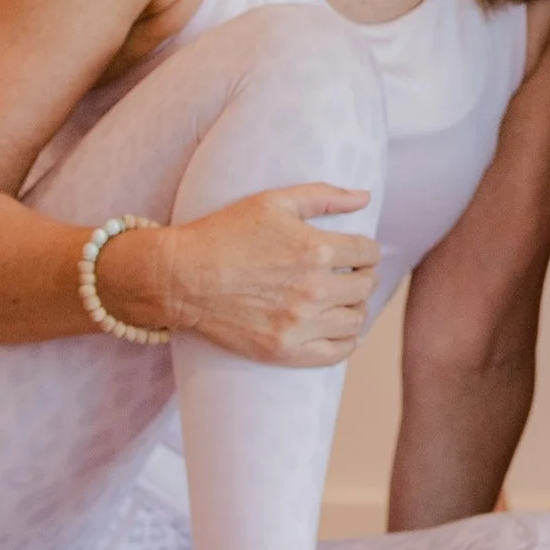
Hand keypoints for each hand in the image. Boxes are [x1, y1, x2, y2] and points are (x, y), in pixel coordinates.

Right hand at [108, 187, 377, 367]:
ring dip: (353, 307)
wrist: (179, 278)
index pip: (369, 253)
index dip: (365, 250)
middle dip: (360, 276)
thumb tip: (365, 197)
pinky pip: (338, 352)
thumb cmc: (225, 234)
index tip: (354, 253)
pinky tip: (336, 328)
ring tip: (339, 300)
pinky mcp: (284, 351)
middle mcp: (314, 289)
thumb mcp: (274, 201)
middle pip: (365, 286)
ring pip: (356, 320)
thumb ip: (325, 196)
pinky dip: (346, 340)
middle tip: (346, 274)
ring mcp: (299, 324)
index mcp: (316, 249)